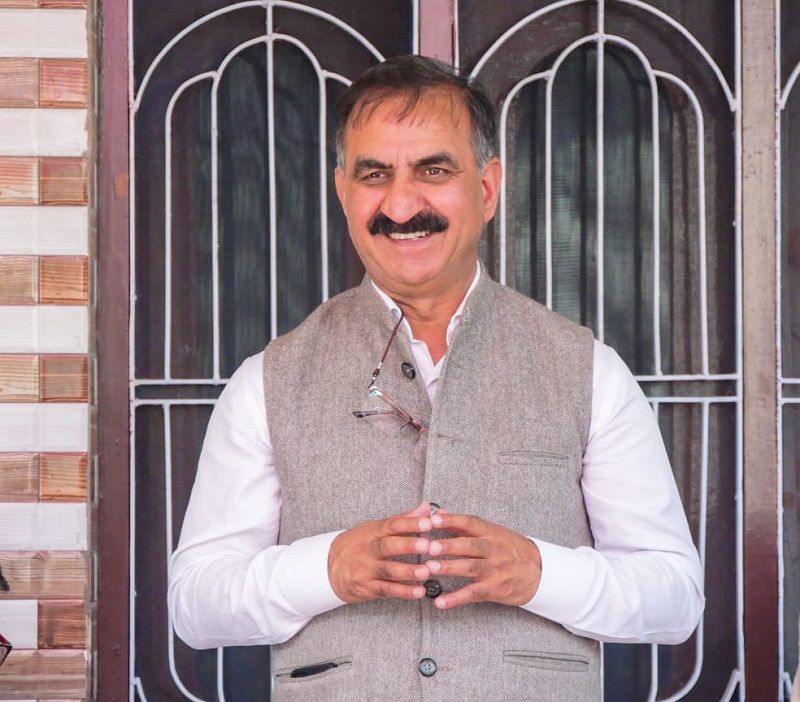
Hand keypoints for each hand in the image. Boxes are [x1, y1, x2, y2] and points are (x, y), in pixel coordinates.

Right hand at [328, 503, 434, 602]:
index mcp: (372, 532)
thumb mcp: (375, 528)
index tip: (428, 523)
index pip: (392, 525)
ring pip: (388, 570)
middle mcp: (368, 549)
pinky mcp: (367, 588)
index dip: (410, 524)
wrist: (328, 567)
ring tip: (426, 572)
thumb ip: (403, 519)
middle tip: (428, 545)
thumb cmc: (358, 545)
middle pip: (388, 546)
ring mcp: (366, 569)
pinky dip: (403, 591)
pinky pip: (386, 590)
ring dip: (408, 571)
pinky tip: (419, 591)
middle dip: (408, 545)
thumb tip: (425, 508)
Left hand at [425, 511, 541, 609]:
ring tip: (430, 568)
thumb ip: (465, 525)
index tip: (433, 520)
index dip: (451, 521)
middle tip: (429, 546)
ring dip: (449, 568)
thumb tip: (440, 513)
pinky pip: (473, 594)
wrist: (539, 570)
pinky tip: (440, 601)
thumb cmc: (510, 549)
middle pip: (469, 546)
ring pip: (470, 568)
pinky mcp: (495, 589)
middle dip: (449, 546)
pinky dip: (455, 599)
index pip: (469, 523)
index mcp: (490, 532)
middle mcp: (493, 549)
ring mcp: (495, 570)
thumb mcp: (493, 532)